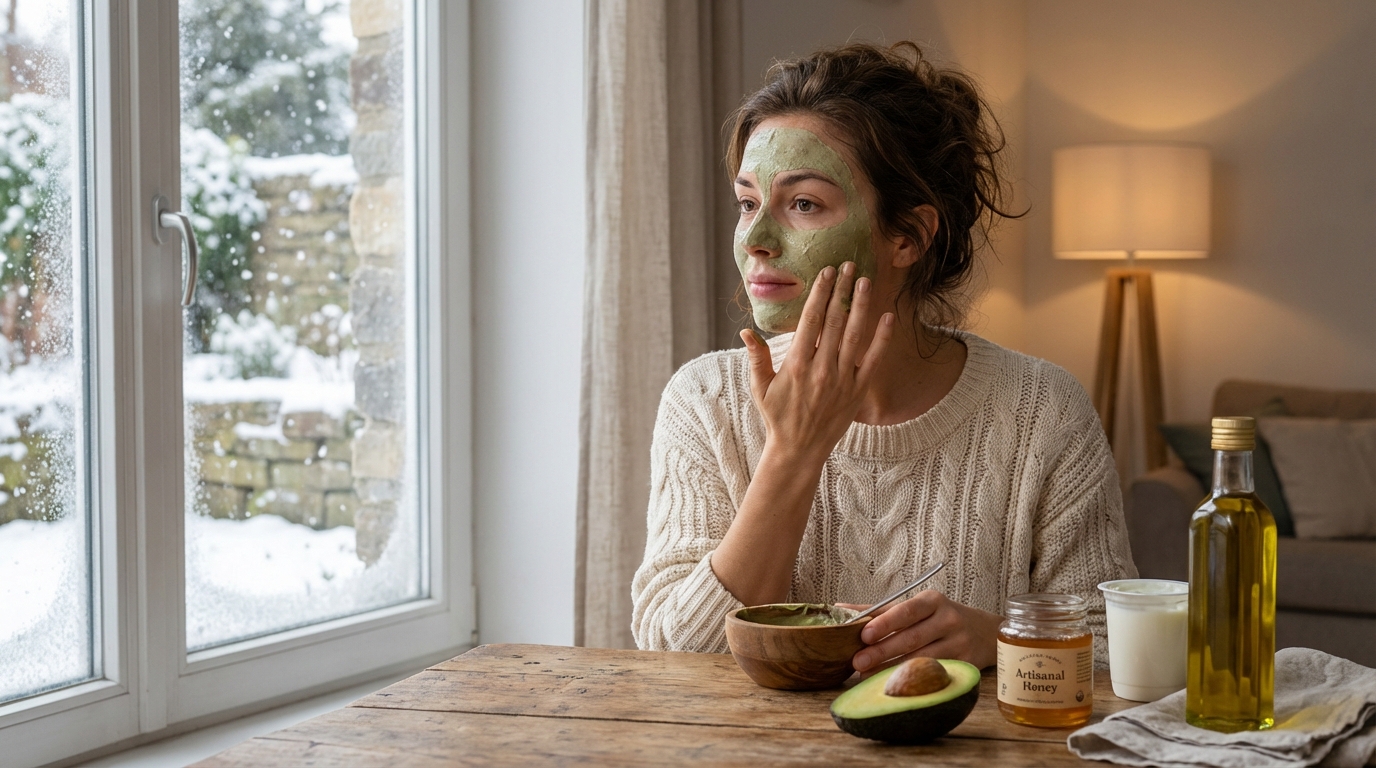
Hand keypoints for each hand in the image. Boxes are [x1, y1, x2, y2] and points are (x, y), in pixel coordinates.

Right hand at [739, 262, 893, 465]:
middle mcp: (821, 368)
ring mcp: (842, 379)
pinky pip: (874, 359)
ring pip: (854, 334)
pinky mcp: (858, 390)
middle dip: (841, 290)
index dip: (819, 293)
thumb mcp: (761, 387)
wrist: (800, 449)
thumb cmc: (777, 416)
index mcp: (797, 364)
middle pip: (834, 320)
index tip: (826, 273)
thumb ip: (757, 357)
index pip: (810, 320)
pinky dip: (882, 338)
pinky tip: (888, 317)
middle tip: (848, 265)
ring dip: (861, 305)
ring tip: (865, 281)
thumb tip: (746, 331)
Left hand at [839, 591, 1002, 671]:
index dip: (886, 623)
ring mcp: (959, 644)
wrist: (986, 632)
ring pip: (921, 659)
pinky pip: (934, 674)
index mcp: (933, 601)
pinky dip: (912, 680)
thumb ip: (882, 610)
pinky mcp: (965, 665)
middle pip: (911, 638)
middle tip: (857, 662)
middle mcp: (948, 620)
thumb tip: (841, 608)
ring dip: (892, 669)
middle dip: (882, 651)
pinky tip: (894, 684)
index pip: (907, 610)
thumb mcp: (918, 607)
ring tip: (867, 675)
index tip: (864, 634)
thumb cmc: (941, 618)